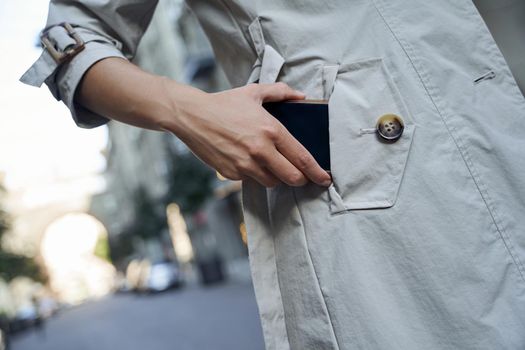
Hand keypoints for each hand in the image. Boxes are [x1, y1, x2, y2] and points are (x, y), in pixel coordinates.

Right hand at [168, 82, 331, 187]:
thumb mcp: (254, 92)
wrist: (192, 116)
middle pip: (292, 178)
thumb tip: (300, 96)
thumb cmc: (224, 103)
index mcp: (271, 130)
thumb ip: (281, 92)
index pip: (301, 158)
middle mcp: (260, 150)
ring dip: (276, 177)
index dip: (317, 172)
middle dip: (300, 179)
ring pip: (272, 182)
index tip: (325, 179)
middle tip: (299, 175)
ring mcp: (245, 165)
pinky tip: (246, 160)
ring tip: (269, 163)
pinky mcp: (231, 173)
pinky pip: (251, 180)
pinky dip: (254, 174)